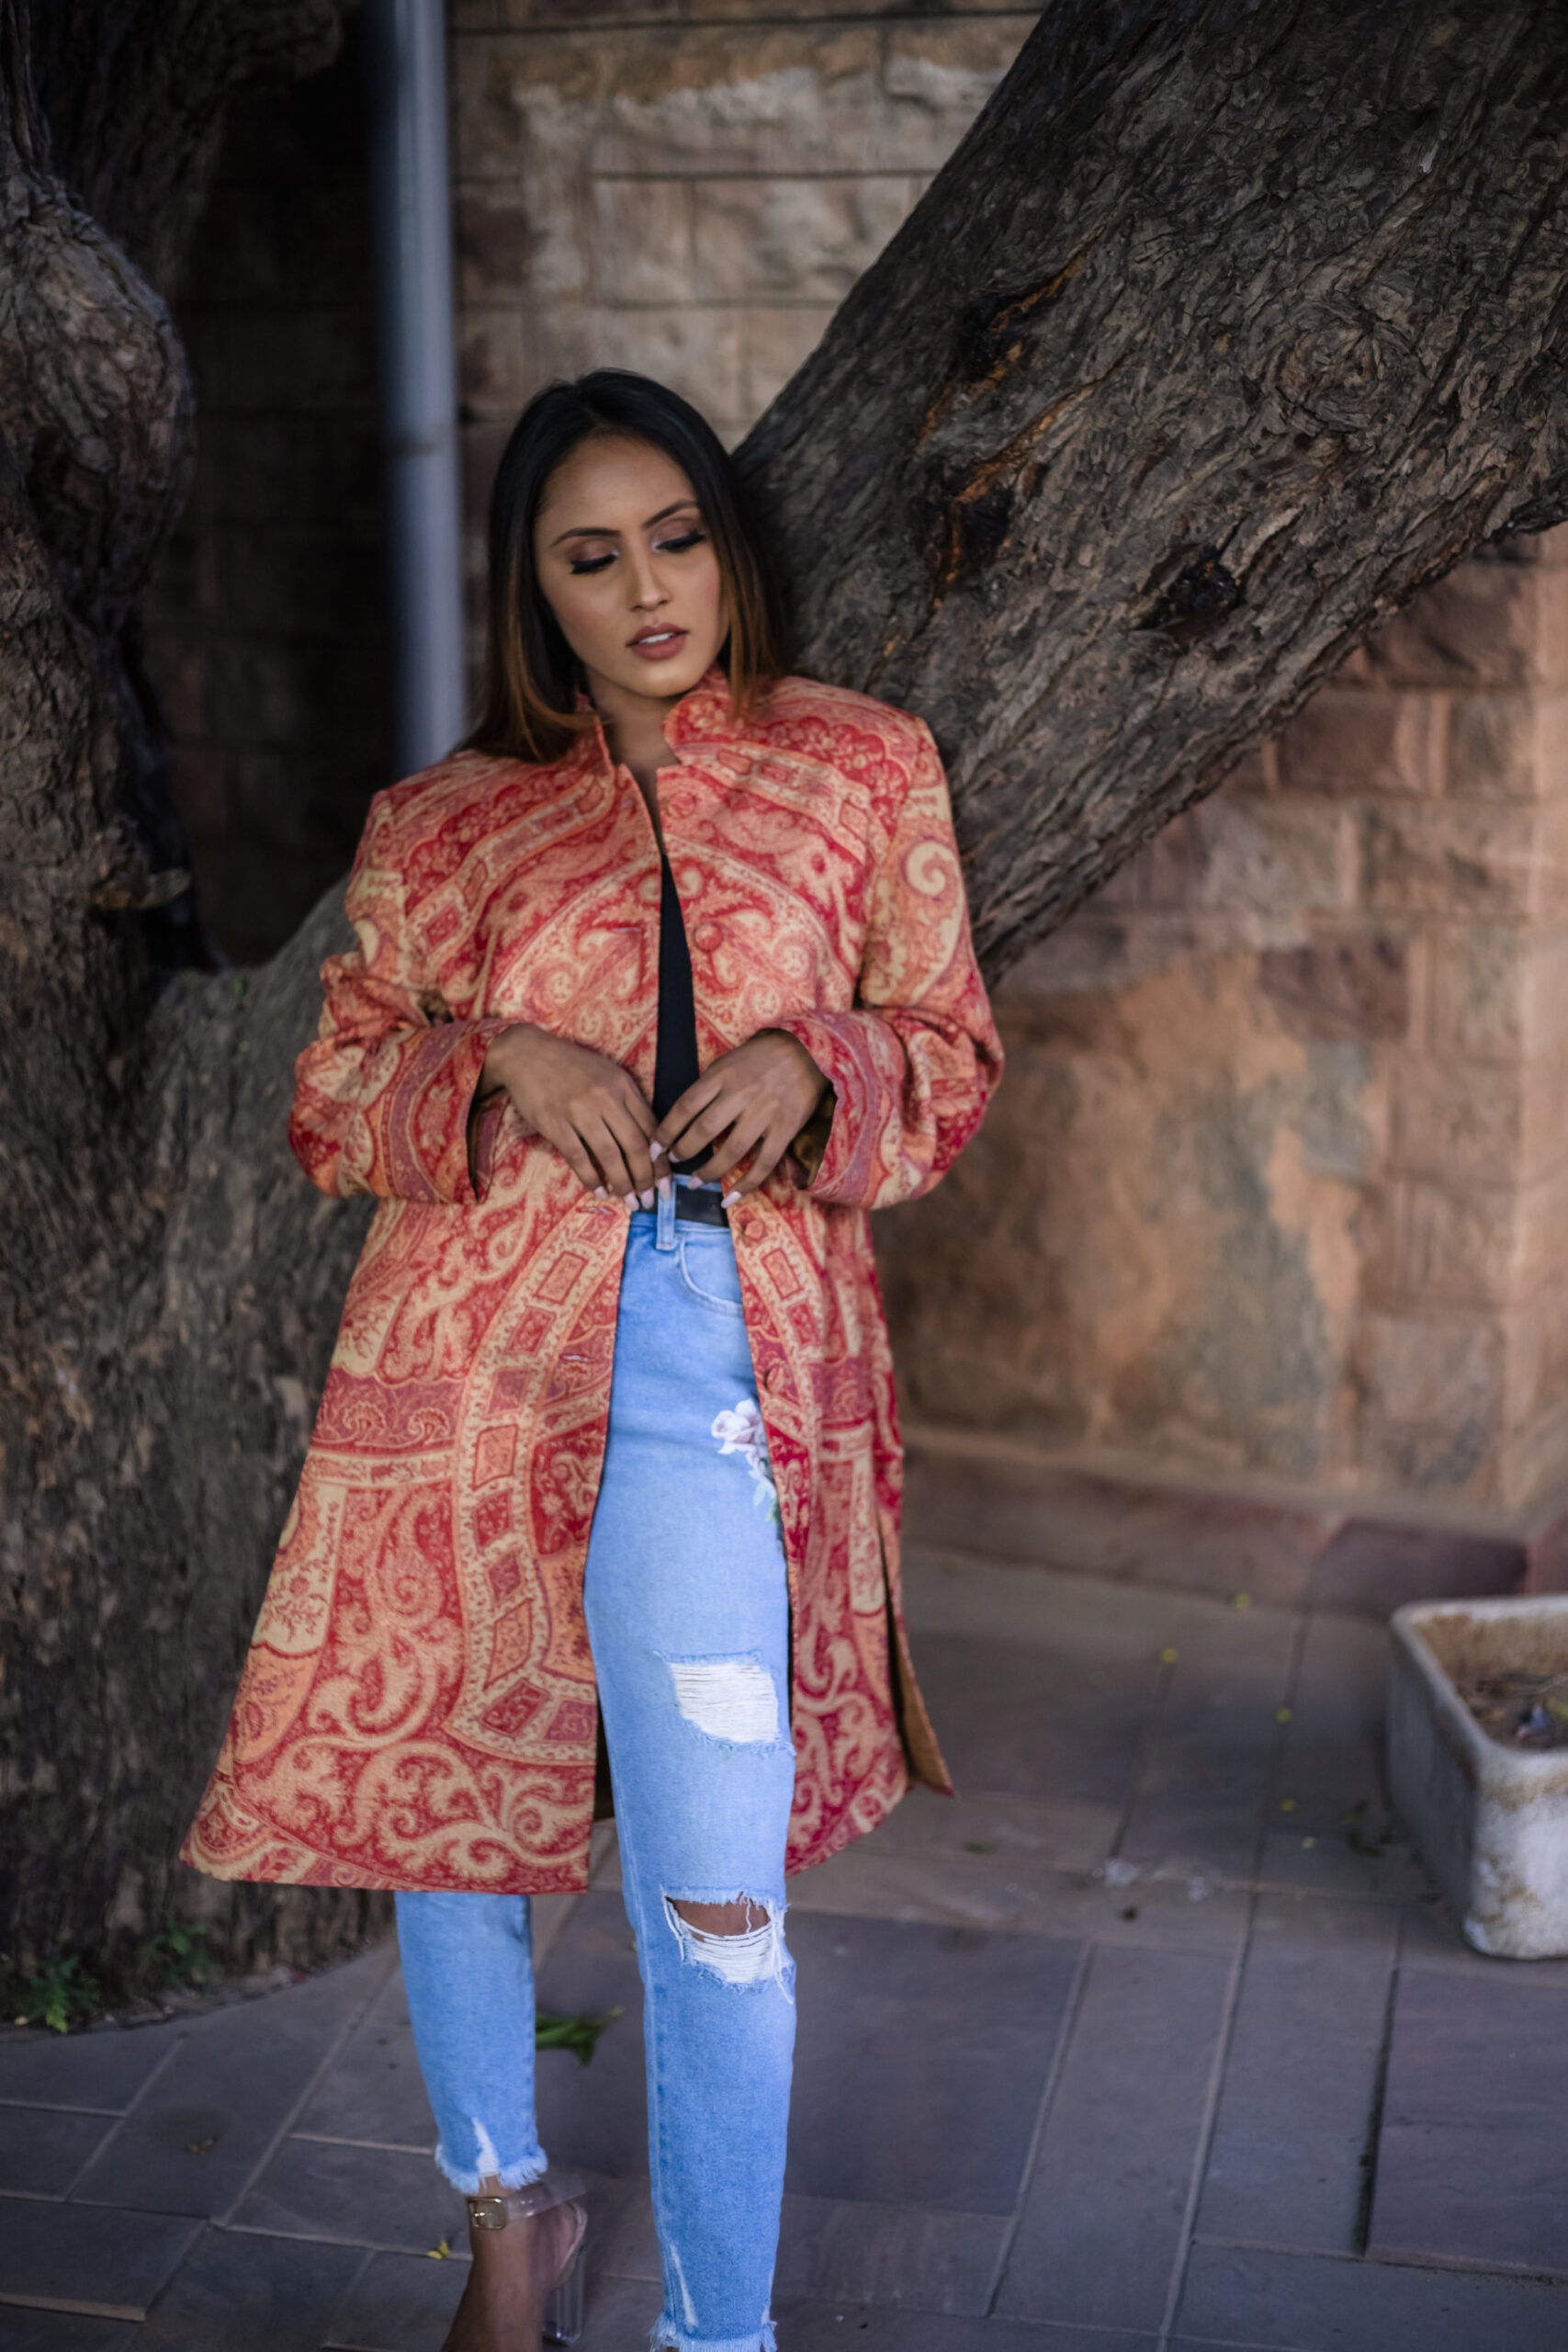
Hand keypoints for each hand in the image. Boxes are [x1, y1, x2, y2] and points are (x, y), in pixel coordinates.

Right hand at [480, 1026, 657, 1204]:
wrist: (526, 1053)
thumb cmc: (570, 1066)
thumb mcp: (607, 1074)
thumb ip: (627, 1102)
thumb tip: (648, 1140)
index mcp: (623, 1085)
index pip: (651, 1128)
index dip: (661, 1160)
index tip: (666, 1183)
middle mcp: (605, 1097)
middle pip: (635, 1145)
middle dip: (646, 1178)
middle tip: (650, 1201)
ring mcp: (580, 1111)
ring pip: (610, 1155)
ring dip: (623, 1183)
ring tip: (630, 1202)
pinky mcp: (555, 1123)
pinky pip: (578, 1157)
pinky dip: (591, 1178)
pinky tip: (600, 1191)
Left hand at [654, 1031, 828, 1202]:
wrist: (807, 1050)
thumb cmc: (761, 1056)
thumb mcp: (728, 1061)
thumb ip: (709, 1086)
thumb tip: (685, 1118)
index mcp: (722, 1075)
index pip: (686, 1106)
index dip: (666, 1130)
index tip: (655, 1147)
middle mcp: (741, 1094)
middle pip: (704, 1129)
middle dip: (683, 1151)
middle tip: (672, 1164)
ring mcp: (765, 1113)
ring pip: (732, 1150)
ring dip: (709, 1171)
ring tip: (694, 1182)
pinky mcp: (785, 1129)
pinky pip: (764, 1163)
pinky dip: (746, 1184)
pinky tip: (730, 1197)